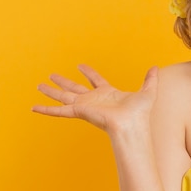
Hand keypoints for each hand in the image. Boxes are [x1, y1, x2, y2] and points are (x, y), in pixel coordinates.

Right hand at [32, 64, 158, 135]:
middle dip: (63, 81)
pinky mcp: (79, 112)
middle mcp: (94, 99)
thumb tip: (156, 67)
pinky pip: (59, 110)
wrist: (132, 124)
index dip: (88, 72)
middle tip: (51, 75)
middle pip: (74, 87)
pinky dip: (46, 109)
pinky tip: (34, 107)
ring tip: (38, 85)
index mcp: (107, 93)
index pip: (95, 80)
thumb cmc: (140, 113)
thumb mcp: (147, 91)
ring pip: (63, 96)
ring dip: (51, 91)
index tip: (80, 65)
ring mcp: (85, 105)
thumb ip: (150, 79)